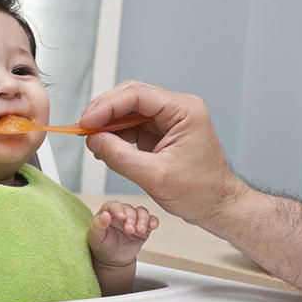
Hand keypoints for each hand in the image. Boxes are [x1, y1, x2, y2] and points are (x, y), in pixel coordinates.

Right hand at [81, 80, 247, 224]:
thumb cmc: (200, 192)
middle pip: (132, 96)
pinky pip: (133, 124)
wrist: (217, 206)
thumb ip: (120, 156)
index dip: (107, 106)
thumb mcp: (155, 176)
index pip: (137, 95)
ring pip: (130, 109)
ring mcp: (169, 120)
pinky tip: (105, 144)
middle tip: (83, 127)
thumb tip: (93, 140)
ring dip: (108, 122)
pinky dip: (116, 133)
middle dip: (105, 111)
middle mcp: (178, 109)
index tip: (86, 121)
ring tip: (91, 138)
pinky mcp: (162, 132)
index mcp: (184, 110)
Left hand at [88, 200, 158, 266]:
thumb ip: (98, 225)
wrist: (112, 260)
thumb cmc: (102, 246)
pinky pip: (151, 220)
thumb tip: (104, 215)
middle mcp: (122, 213)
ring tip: (141, 230)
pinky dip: (153, 221)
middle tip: (129, 230)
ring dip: (143, 220)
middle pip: (129, 209)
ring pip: (141, 212)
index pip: (114, 206)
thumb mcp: (96, 237)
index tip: (121, 217)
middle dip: (131, 218)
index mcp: (108, 212)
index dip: (118, 209)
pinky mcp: (144, 228)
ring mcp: (134, 220)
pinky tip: (153, 226)